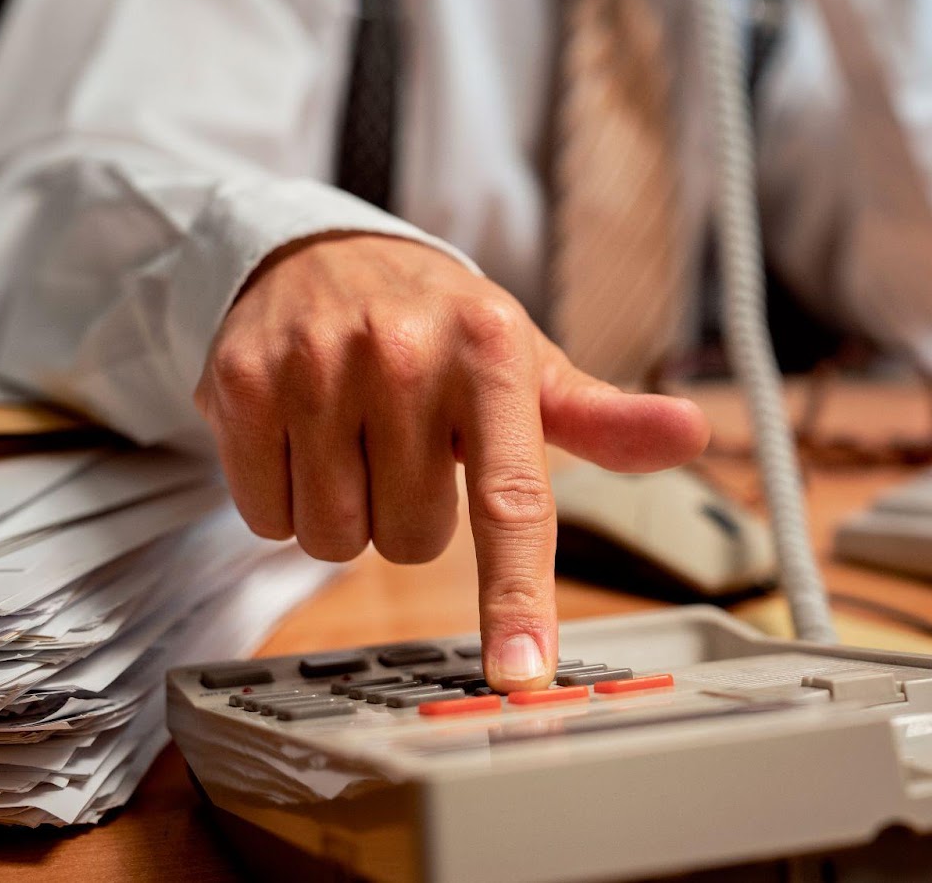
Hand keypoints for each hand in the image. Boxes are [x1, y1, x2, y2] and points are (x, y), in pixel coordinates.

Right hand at [194, 233, 710, 689]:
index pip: (513, 500)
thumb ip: (604, 418)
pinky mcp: (240, 383)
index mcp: (493, 351)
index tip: (522, 674)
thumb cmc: (445, 332)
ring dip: (349, 514)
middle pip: (413, 543)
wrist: (323, 256)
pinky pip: (268, 517)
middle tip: (409, 449)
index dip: (517, 596)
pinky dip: (285, 499)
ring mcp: (316, 364)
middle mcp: (405, 352)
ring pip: (335, 539)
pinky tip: (303, 437)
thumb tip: (692, 431)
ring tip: (357, 441)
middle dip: (413, 516)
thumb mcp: (528, 367)